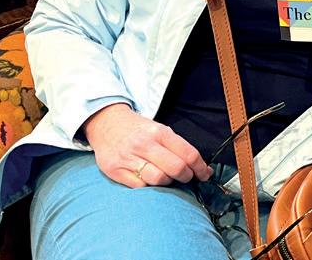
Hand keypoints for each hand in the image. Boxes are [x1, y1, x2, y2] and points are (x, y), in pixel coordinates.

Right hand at [82, 103, 212, 187]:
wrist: (106, 124)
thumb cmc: (138, 130)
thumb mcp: (159, 129)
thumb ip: (177, 147)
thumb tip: (199, 166)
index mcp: (159, 132)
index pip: (188, 154)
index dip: (200, 168)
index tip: (205, 174)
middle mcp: (145, 144)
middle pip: (176, 168)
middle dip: (187, 177)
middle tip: (187, 178)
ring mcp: (129, 158)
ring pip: (159, 179)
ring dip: (168, 183)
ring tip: (167, 178)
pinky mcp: (116, 171)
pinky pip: (140, 187)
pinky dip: (150, 187)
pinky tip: (151, 181)